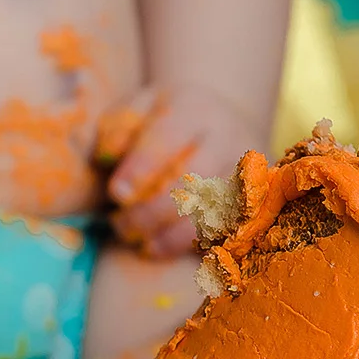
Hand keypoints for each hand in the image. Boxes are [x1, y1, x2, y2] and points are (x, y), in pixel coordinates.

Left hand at [99, 85, 259, 257]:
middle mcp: (228, 139)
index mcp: (195, 109)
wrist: (221, 121)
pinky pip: (227, 232)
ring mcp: (246, 173)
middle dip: (154, 209)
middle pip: (196, 178)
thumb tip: (105, 156)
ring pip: (215, 210)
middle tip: (121, 224)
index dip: (142, 167)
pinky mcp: (253, 203)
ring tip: (139, 241)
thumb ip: (118, 127)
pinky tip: (161, 249)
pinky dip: (194, 246)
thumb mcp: (138, 109)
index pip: (170, 137)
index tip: (117, 193)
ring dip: (173, 235)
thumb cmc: (165, 119)